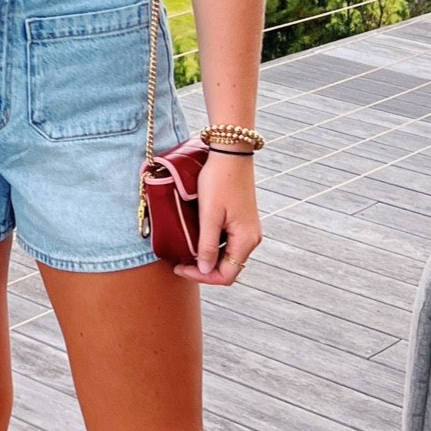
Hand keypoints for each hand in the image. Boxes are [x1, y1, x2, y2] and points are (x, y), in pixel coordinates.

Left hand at [174, 151, 261, 284]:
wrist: (231, 153)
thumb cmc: (219, 181)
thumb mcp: (210, 215)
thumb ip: (208, 245)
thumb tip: (205, 270)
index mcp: (246, 240)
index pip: (226, 275)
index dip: (202, 277)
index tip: (180, 268)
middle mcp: (251, 238)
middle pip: (227, 268)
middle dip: (203, 269)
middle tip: (179, 262)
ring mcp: (247, 229)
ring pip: (226, 256)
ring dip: (206, 258)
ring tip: (185, 252)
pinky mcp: (242, 221)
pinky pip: (227, 242)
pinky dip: (212, 246)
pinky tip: (196, 239)